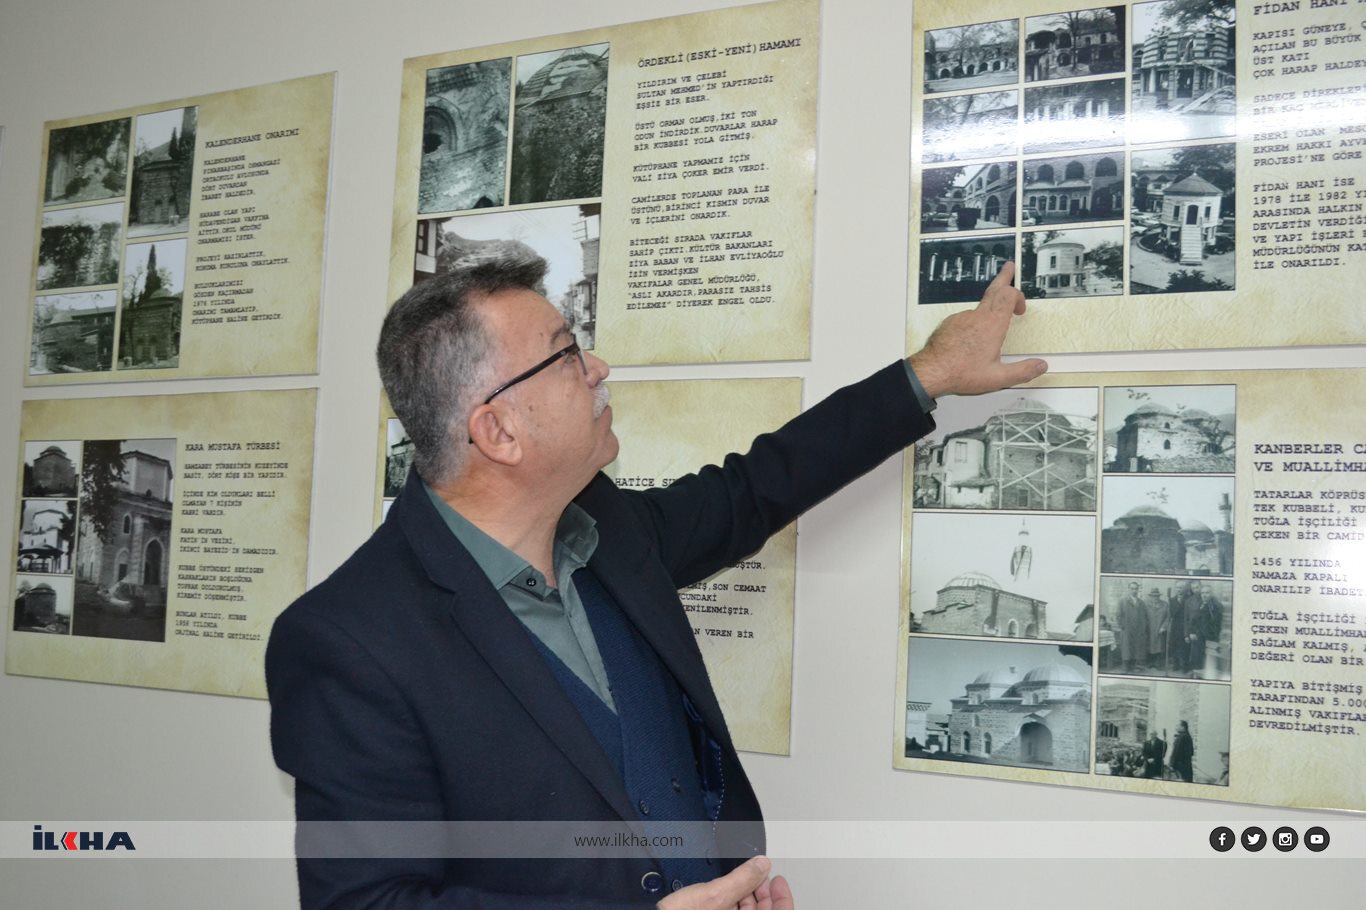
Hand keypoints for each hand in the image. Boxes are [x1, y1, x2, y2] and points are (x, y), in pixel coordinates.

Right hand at [658, 856, 793, 909]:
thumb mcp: (714, 896)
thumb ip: (742, 879)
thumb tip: (761, 864)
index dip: (782, 898)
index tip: (779, 880)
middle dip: (763, 894)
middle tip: (760, 874)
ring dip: (748, 897)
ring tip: (744, 878)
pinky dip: (734, 903)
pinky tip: (729, 890)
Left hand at [908, 262, 1046, 398]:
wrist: (930, 372)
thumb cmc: (961, 373)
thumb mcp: (997, 377)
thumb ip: (1022, 371)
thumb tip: (1040, 365)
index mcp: (992, 325)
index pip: (1008, 295)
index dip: (1018, 297)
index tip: (1020, 308)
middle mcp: (976, 317)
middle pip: (993, 290)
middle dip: (1004, 278)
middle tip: (1009, 267)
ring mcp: (960, 318)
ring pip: (979, 308)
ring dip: (989, 310)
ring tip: (990, 330)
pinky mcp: (949, 324)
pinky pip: (965, 319)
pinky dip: (973, 324)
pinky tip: (971, 341)